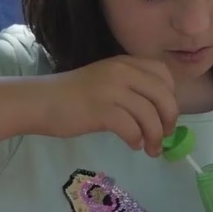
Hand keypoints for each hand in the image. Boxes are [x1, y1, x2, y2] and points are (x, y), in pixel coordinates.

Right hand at [37, 56, 177, 156]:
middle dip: (170, 118)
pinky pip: (131, 128)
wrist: (40, 101)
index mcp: (126, 63)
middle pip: (163, 95)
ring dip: (156, 135)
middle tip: (167, 135)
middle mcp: (123, 72)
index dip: (171, 95)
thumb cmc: (74, 95)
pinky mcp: (101, 110)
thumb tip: (159, 112)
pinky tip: (134, 145)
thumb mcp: (107, 80)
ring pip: (150, 115)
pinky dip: (137, 139)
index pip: (164, 74)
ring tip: (152, 148)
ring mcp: (112, 90)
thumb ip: (131, 88)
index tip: (166, 113)